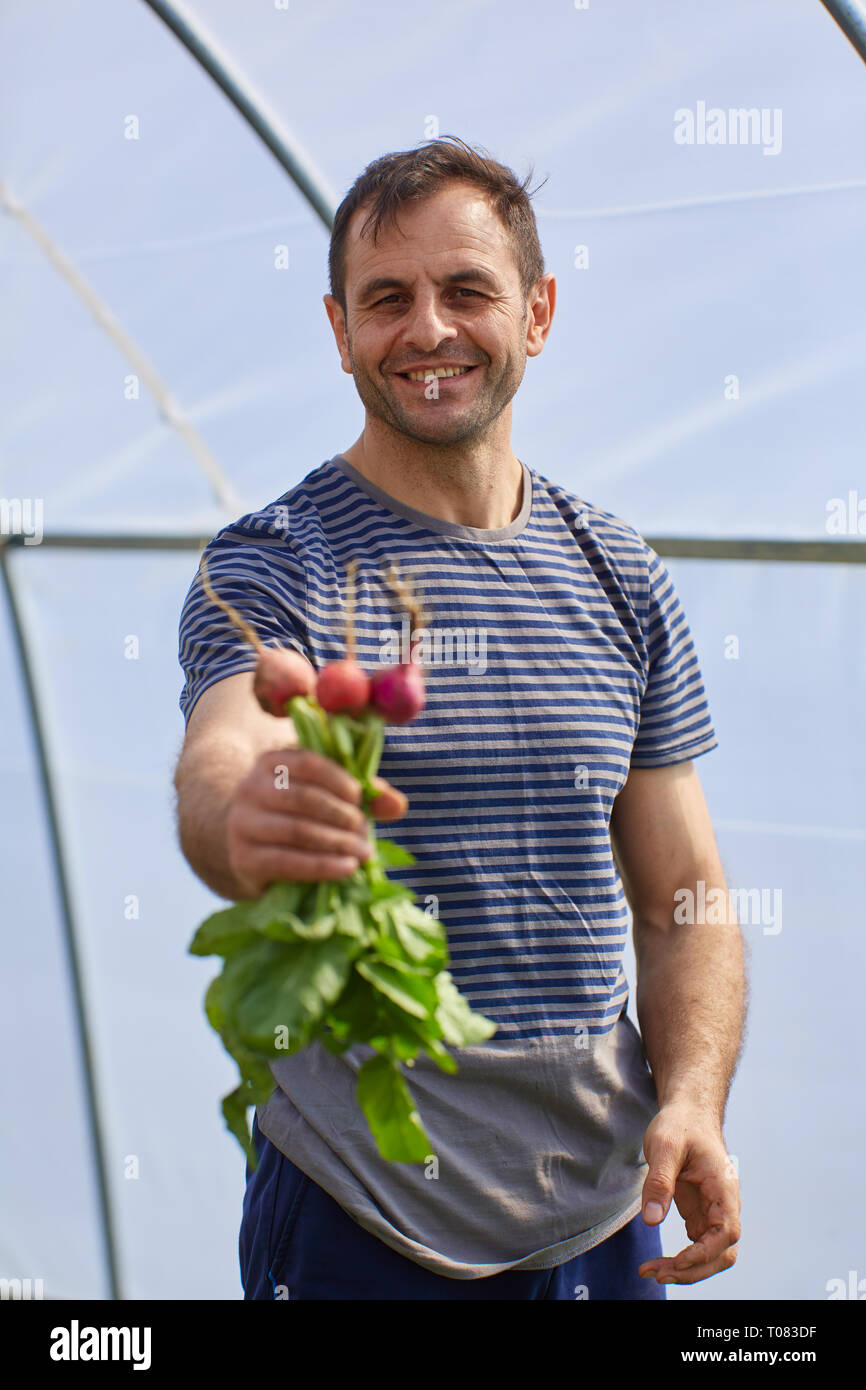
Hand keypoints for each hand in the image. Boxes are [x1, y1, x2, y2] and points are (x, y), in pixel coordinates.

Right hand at [225, 746, 407, 897]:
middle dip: (341, 815)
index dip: (339, 780)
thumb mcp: (325, 796)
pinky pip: (287, 861)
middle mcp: (250, 788)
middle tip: (364, 831)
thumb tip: (397, 805)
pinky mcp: (243, 857)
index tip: (360, 798)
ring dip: (337, 843)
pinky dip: (322, 866)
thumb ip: (361, 795)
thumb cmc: (296, 816)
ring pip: (297, 830)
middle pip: (303, 798)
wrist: (250, 850)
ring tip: (363, 853)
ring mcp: (242, 823)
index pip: (308, 762)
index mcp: (272, 763)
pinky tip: (347, 868)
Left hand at [637, 1102, 740, 1284]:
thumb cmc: (680, 1125)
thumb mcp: (664, 1146)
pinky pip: (699, 1246)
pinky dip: (683, 1259)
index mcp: (723, 1188)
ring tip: (653, 1271)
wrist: (688, 1114)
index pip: (726, 1232)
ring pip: (712, 1254)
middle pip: (723, 1252)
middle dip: (693, 1270)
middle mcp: (725, 1205)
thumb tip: (652, 1220)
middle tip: (656, 1273)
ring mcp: (714, 1212)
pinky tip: (661, 1262)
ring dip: (688, 1270)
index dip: (705, 1252)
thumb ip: (659, 1182)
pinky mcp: (701, 1214)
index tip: (677, 1261)